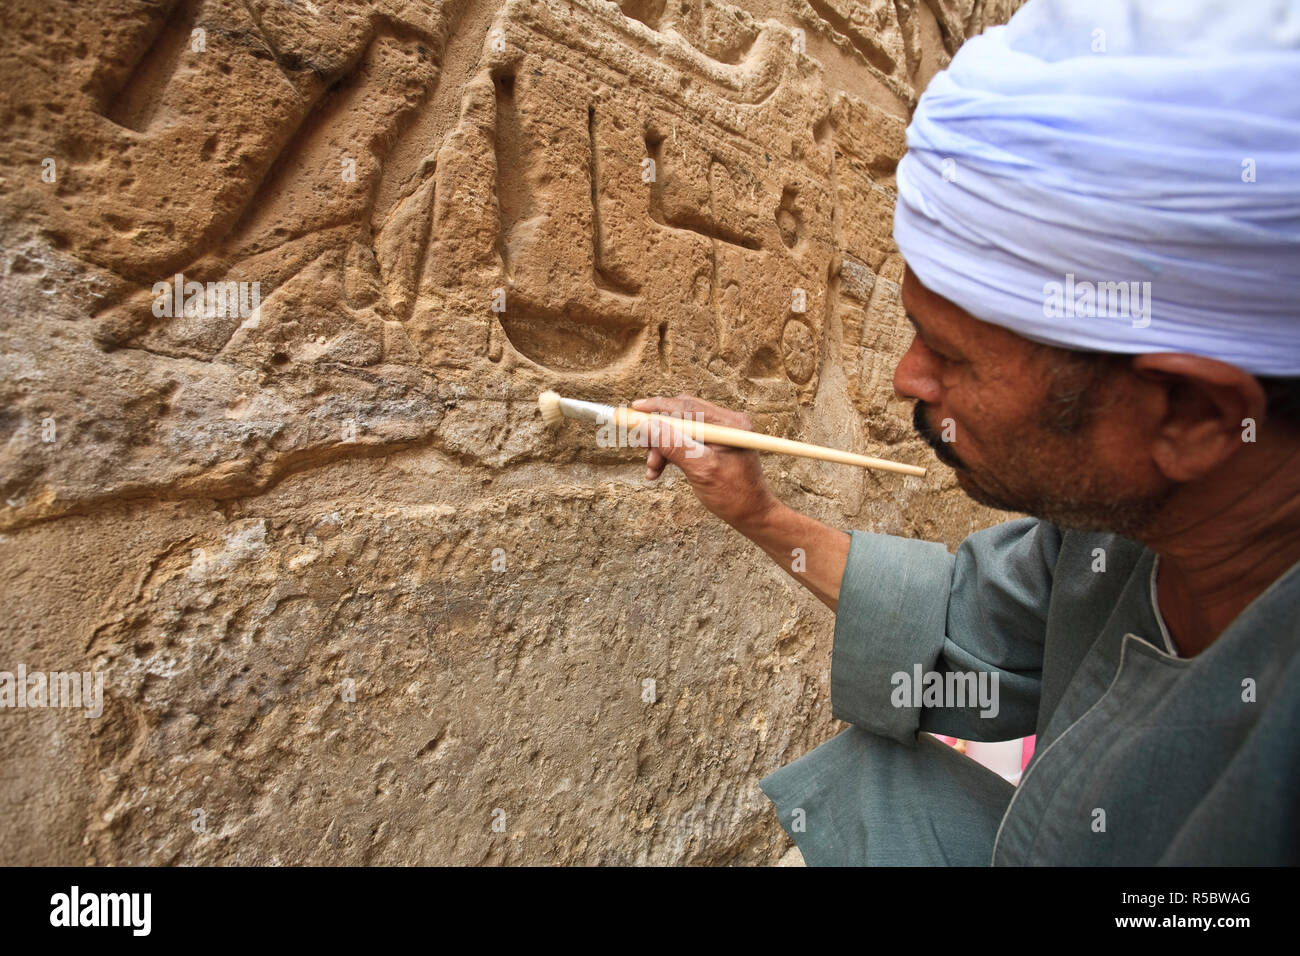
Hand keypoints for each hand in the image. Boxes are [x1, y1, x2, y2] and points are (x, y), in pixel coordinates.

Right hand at [629, 393, 777, 528]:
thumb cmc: (734, 495)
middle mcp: (726, 423)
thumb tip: (648, 425)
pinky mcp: (712, 444)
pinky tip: (657, 470)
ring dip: (661, 447)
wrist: (751, 515)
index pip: (687, 407)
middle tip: (642, 448)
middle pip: (680, 416)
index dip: (658, 407)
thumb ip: (675, 446)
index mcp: (730, 424)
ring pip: (679, 430)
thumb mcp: (701, 470)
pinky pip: (684, 441)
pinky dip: (669, 454)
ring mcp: (720, 433)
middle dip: (658, 432)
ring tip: (652, 469)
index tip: (634, 409)